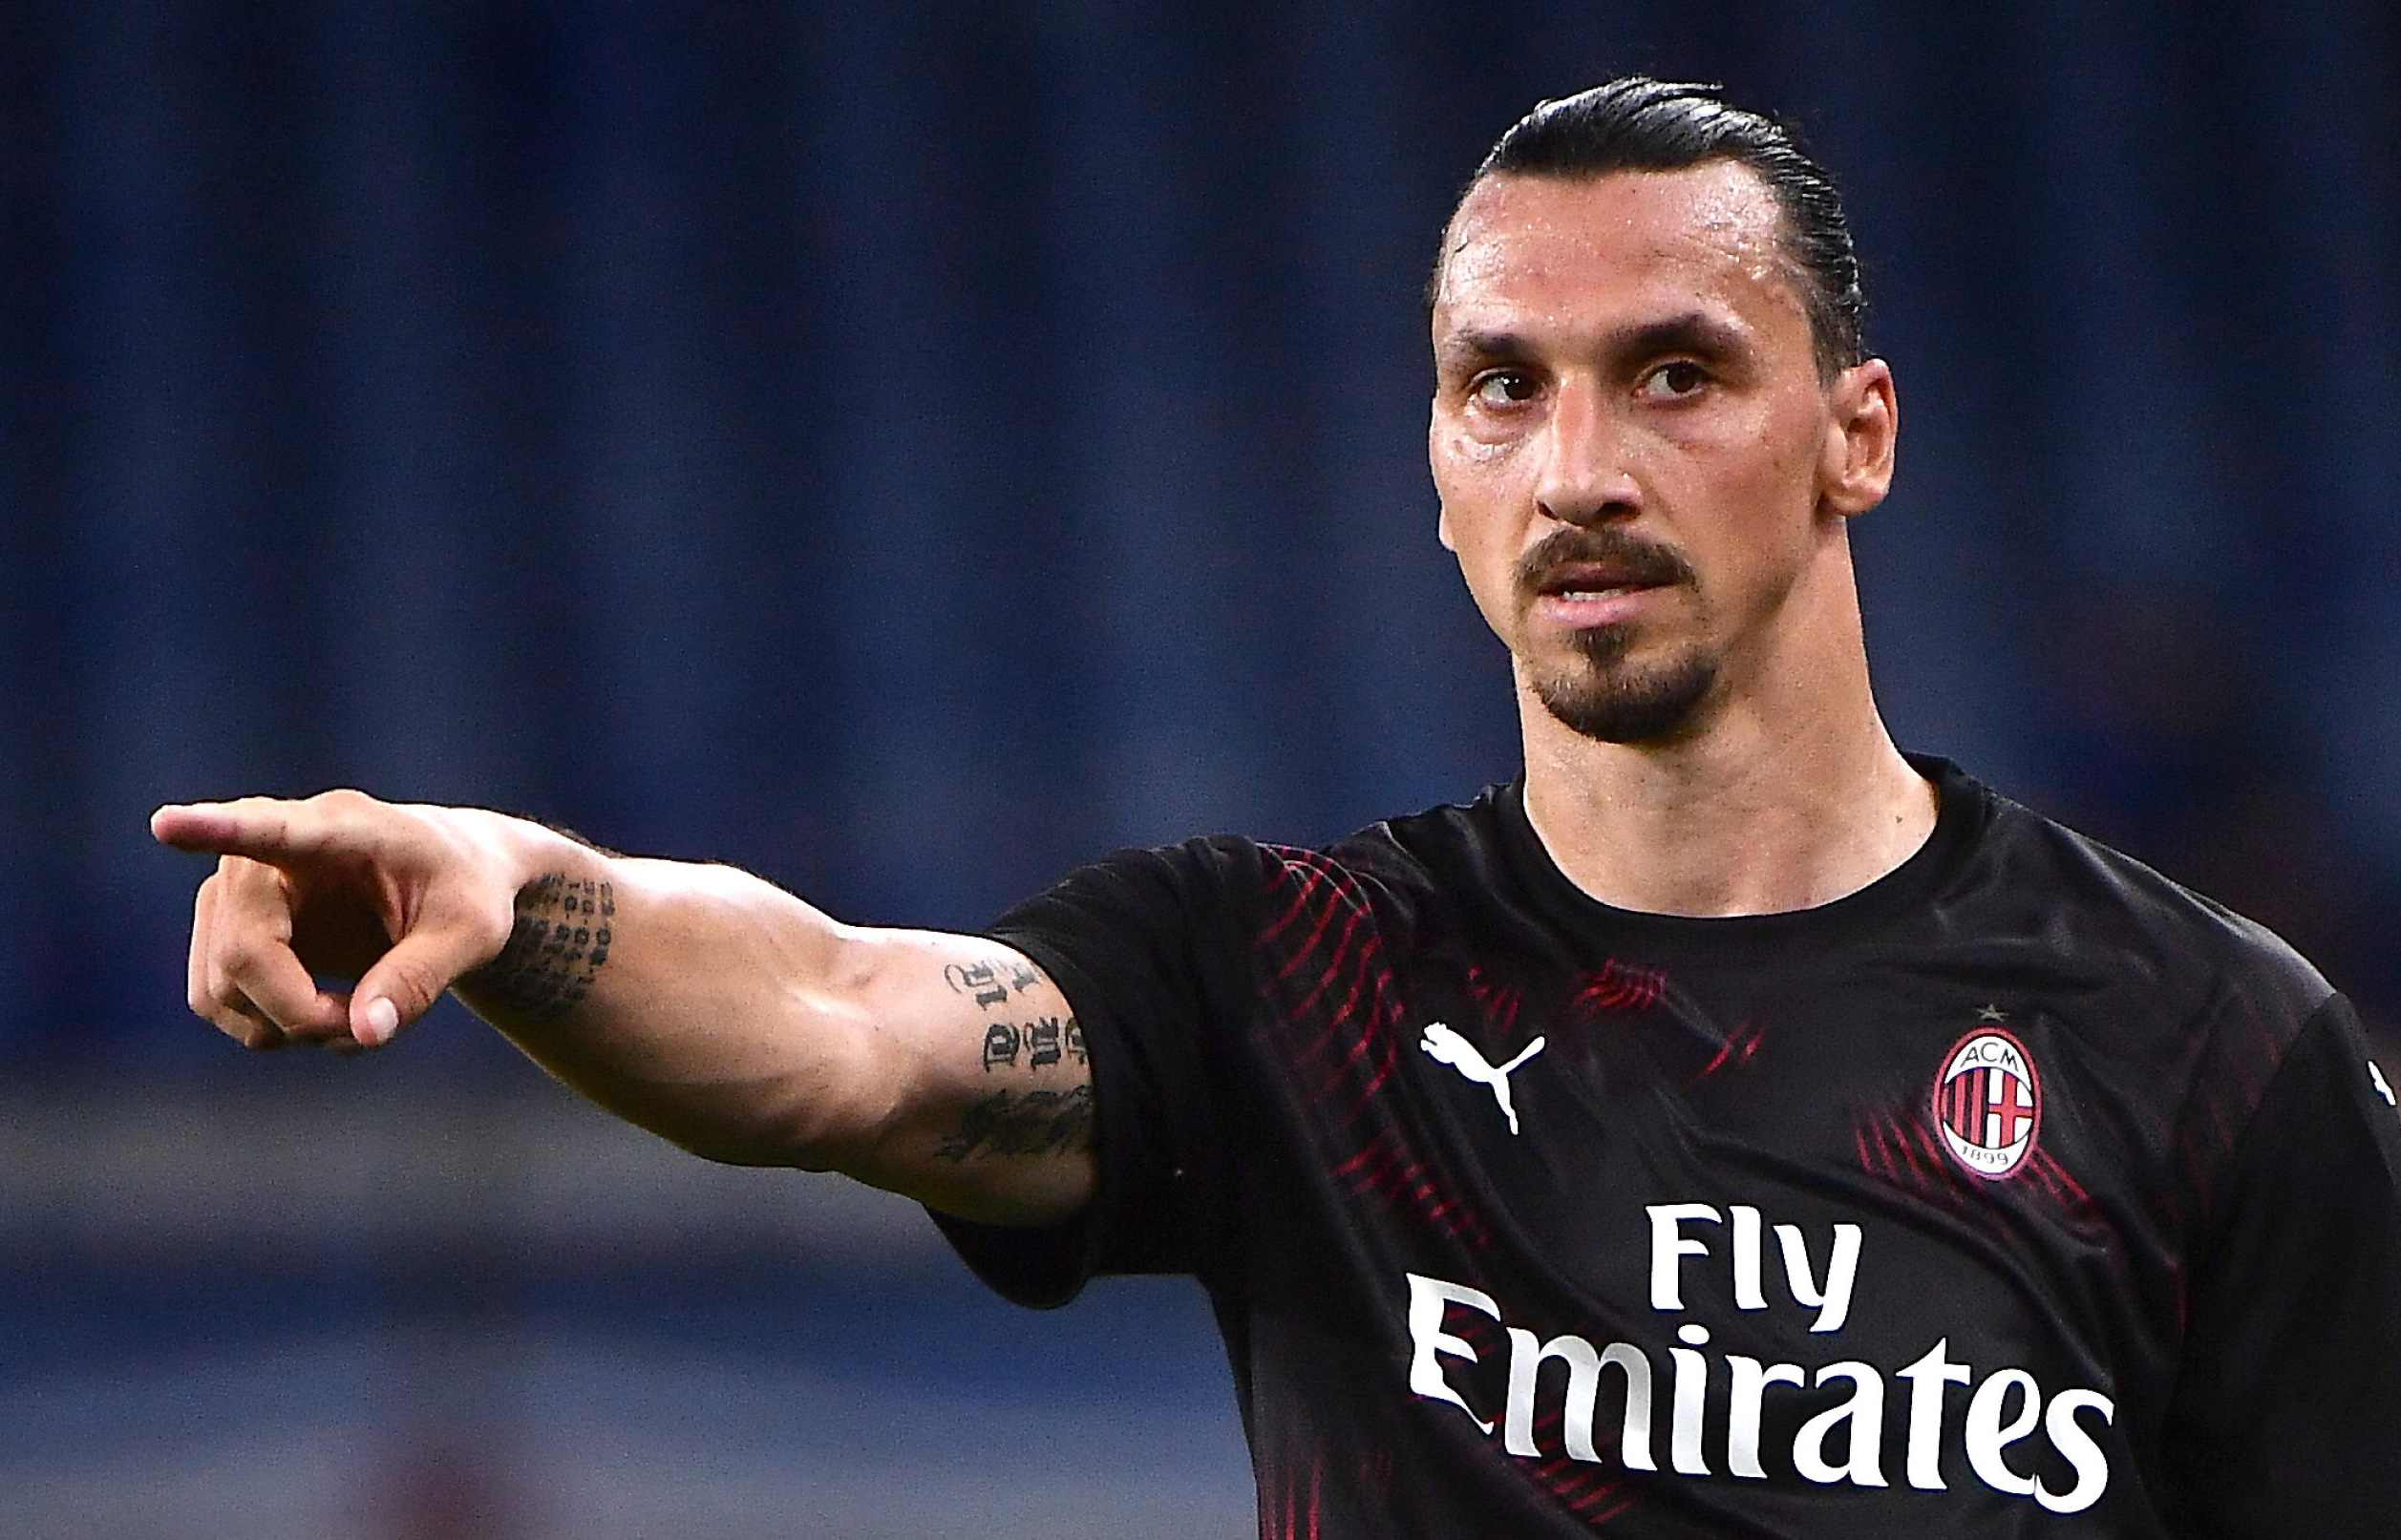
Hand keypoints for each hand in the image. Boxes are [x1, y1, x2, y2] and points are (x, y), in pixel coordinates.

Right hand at [151, 790, 533, 1049]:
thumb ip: (421, 979)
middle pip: (242, 952)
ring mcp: (235, 891)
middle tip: (368, 1025)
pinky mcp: (224, 929)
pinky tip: (326, 1014)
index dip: (215, 830)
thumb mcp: (473, 934)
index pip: (271, 829)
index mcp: (342, 827)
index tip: (167, 824)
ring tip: (360, 1013)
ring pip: (221, 987)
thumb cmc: (467, 892)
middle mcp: (269, 851)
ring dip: (286, 1026)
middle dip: (300, 1012)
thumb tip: (363, 1034)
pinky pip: (217, 1000)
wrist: (450, 884)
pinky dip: (270, 1027)